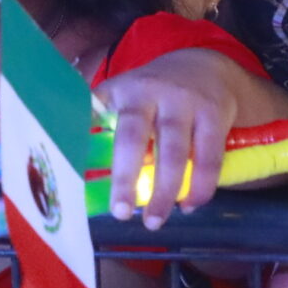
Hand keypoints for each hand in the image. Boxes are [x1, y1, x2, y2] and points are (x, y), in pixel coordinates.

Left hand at [99, 59, 239, 228]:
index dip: (83, 138)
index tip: (72, 172)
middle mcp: (151, 92)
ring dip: (164, 191)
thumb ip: (105, 123)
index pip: (97, 116)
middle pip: (134, 137)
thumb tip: (82, 171)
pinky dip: (200, 186)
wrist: (208, 65)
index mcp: (123, 91)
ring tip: (154, 222)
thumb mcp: (127, 95)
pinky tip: (190, 205)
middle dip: (125, 177)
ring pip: (173, 152)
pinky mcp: (214, 115)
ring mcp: (185, 102)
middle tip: (119, 213)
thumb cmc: (156, 92)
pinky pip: (208, 157)